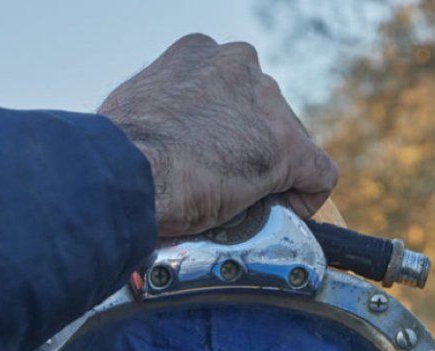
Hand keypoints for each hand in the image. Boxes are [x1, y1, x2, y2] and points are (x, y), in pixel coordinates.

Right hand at [100, 34, 337, 237]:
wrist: (126, 174)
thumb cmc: (117, 153)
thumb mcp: (136, 108)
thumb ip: (164, 112)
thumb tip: (162, 137)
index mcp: (198, 53)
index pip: (230, 87)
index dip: (223, 125)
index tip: (207, 152)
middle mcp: (238, 65)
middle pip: (262, 110)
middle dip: (248, 145)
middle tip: (221, 181)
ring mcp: (265, 104)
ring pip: (288, 139)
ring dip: (269, 171)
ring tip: (237, 202)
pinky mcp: (286, 147)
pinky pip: (317, 173)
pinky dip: (305, 196)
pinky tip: (283, 212)